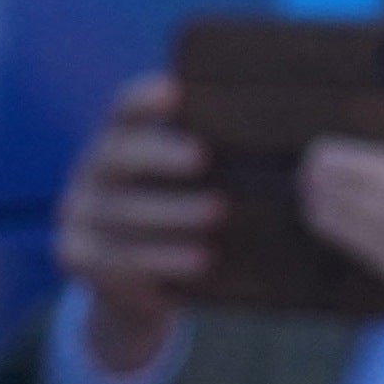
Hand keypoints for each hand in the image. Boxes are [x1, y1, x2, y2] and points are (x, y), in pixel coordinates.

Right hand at [48, 70, 215, 379]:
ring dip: (169, 218)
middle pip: (116, 154)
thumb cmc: (188, 218)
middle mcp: (91, 170)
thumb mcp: (201, 183)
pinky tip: (198, 265)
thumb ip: (226, 155)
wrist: (143, 289)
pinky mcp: (75, 256)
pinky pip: (116, 261)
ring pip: (120, 213)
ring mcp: (78, 214)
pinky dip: (159, 263)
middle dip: (159, 155)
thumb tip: (309, 136)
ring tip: (216, 222)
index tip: (175, 93)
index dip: (144, 98)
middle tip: (203, 160)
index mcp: (120, 138)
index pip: (123, 107)